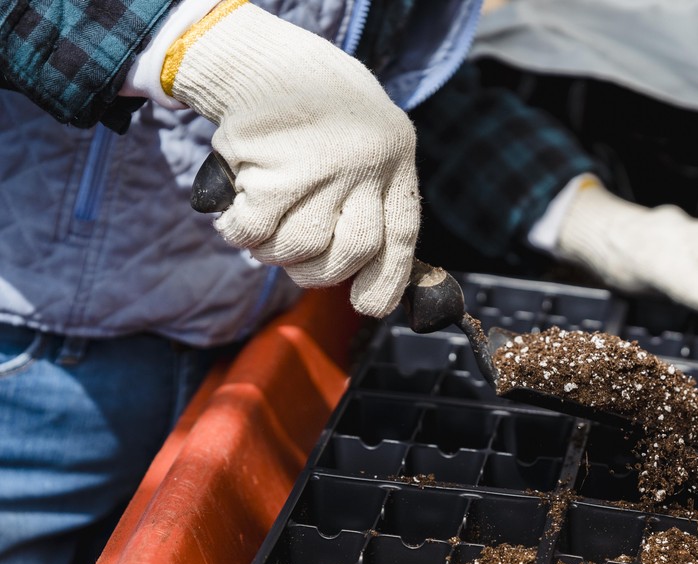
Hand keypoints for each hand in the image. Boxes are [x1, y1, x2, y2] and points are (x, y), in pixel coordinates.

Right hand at [165, 0, 419, 317]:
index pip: (400, 238)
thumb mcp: (368, 142)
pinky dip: (241, 233)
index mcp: (395, 161)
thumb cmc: (318, 110)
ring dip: (274, 251)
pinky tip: (236, 216)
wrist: (267, 63)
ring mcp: (324, 170)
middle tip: (296, 257)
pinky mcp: (277, 171)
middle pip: (352, 252)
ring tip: (263, 227)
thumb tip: (362, 273)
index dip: (385, 281)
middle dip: (319, 270)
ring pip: (302, 247)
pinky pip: (258, 230)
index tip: (366, 305)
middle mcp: (367, 167)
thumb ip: (371, 197)